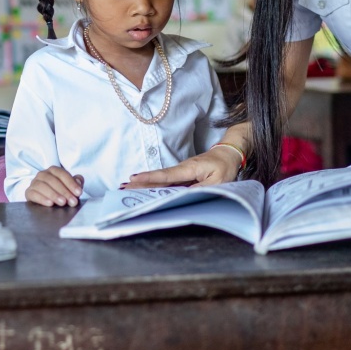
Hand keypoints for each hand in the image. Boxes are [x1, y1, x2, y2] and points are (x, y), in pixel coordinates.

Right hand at [26, 167, 84, 206]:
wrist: (46, 199)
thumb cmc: (61, 191)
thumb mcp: (70, 186)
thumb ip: (76, 182)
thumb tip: (79, 182)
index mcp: (53, 170)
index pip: (61, 174)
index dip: (71, 183)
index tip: (78, 193)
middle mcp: (42, 174)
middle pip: (52, 180)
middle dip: (64, 191)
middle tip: (72, 201)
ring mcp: (34, 183)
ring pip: (42, 186)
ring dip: (53, 195)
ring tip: (62, 203)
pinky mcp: (28, 192)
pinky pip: (33, 194)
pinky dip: (42, 199)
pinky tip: (50, 204)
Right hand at [124, 145, 242, 188]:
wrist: (228, 153)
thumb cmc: (225, 166)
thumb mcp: (219, 181)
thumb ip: (202, 189)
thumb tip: (185, 196)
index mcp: (190, 169)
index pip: (166, 175)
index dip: (150, 178)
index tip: (134, 178)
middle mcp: (182, 169)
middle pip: (158, 177)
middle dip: (140, 182)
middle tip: (122, 188)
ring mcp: (181, 171)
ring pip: (161, 180)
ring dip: (144, 184)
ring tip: (127, 189)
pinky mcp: (182, 175)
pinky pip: (167, 181)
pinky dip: (154, 184)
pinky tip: (145, 189)